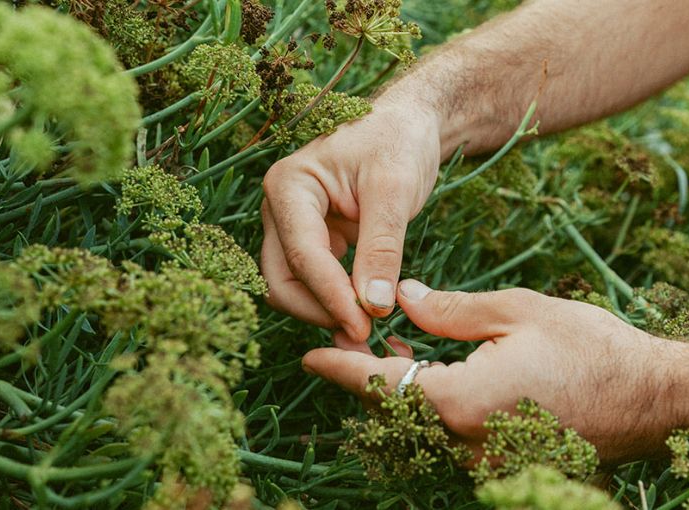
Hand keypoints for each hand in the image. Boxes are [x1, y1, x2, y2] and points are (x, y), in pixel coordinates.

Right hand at [261, 100, 440, 341]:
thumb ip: (381, 247)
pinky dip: (336, 303)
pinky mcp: (314, 242)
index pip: (301, 255)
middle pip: (281, 279)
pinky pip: (315, 283)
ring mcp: (293, 227)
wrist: (408, 123)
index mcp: (289, 186)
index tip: (364, 325)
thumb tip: (372, 306)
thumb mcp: (395, 189)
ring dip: (325, 312)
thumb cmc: (398, 141)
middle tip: (363, 334)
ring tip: (368, 330)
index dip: (330, 296)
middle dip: (318, 310)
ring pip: (292, 287)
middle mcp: (281, 209)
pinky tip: (366, 316)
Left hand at [302, 279, 688, 463]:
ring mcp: (484, 459)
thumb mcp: (515, 311)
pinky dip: (431, 403)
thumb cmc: (589, 348)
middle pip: (393, 408)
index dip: (339, 367)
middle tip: (350, 340)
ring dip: (399, 388)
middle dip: (367, 375)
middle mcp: (464, 442)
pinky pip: (449, 434)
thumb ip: (450, 311)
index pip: (378, 384)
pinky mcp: (502, 461)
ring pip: (419, 422)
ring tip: (388, 349)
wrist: (654, 398)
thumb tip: (404, 302)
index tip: (308, 355)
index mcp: (459, 402)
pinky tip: (433, 371)